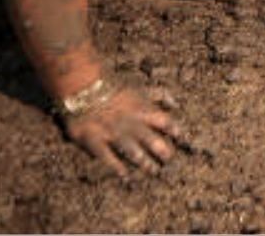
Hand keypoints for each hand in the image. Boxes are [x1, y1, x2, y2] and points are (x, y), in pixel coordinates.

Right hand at [63, 86, 186, 177]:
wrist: (83, 88)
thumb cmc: (114, 88)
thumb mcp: (141, 88)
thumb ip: (160, 95)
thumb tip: (176, 104)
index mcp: (144, 110)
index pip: (166, 122)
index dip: (175, 132)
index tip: (182, 141)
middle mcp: (132, 124)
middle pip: (153, 141)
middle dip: (163, 152)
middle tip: (169, 161)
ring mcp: (114, 133)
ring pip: (134, 152)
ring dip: (145, 163)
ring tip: (153, 171)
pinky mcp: (96, 141)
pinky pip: (108, 157)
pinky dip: (117, 167)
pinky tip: (125, 175)